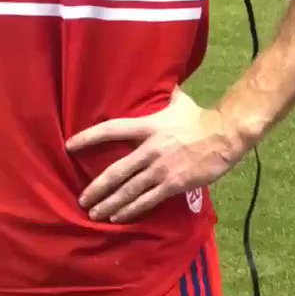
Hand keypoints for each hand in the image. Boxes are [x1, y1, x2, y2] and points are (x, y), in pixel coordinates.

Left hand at [66, 88, 231, 223]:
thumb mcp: (178, 101)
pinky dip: (130, 210)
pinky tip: (118, 217)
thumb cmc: (199, 118)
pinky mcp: (173, 184)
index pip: (111, 130)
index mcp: (148, 126)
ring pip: (129, 191)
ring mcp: (161, 170)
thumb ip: (163, 94)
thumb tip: (156, 78)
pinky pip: (147, 200)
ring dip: (110, 204)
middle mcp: (150, 149)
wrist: (224, 136)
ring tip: (95, 213)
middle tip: (82, 199)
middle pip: (116, 171)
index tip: (70, 146)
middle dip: (96, 188)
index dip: (88, 137)